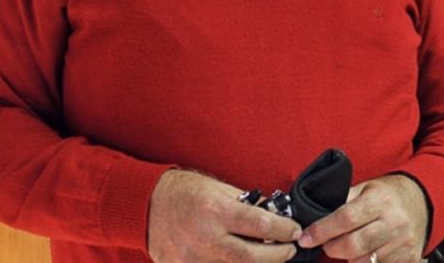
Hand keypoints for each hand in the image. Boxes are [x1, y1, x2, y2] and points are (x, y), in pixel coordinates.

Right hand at [148, 169, 301, 262]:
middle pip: (251, 257)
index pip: (260, 225)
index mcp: (216, 211)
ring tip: (267, 256)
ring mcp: (193, 258)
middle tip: (289, 250)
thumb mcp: (219, 189)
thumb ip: (245, 205)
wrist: (148, 204)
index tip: (295, 231)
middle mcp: (205, 237)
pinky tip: (242, 261)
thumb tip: (273, 215)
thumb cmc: (186, 192)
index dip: (283, 230)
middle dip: (277, 255)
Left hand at [297, 174, 427, 262]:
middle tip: (327, 245)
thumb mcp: (367, 188)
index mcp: (380, 200)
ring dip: (349, 258)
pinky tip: (365, 254)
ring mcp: (403, 242)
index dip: (322, 231)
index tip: (306, 238)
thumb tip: (315, 216)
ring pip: (363, 262)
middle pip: (353, 245)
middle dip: (332, 248)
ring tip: (348, 247)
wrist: (423, 201)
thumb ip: (344, 200)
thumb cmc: (389, 194)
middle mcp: (394, 222)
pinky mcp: (409, 258)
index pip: (345, 218)